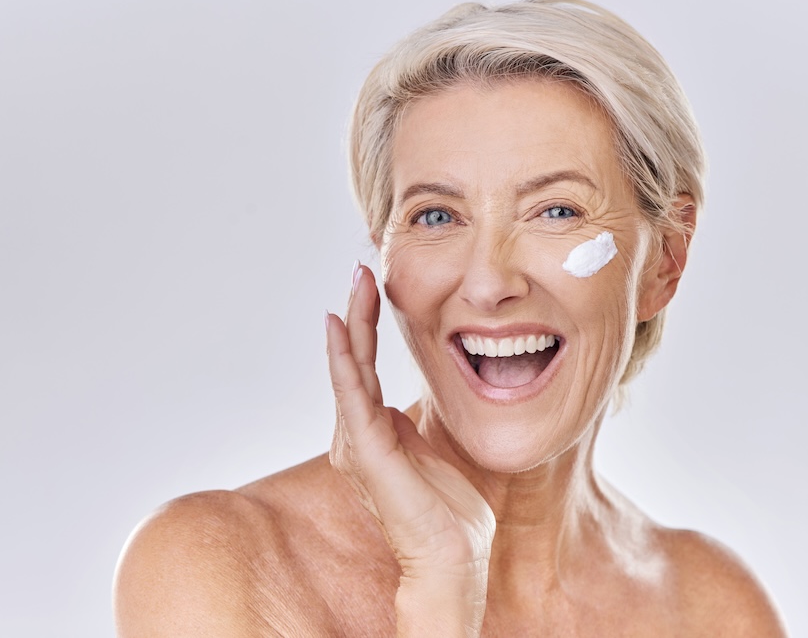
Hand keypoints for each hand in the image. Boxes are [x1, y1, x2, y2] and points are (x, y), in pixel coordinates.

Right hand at [325, 262, 495, 636]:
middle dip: (357, 313)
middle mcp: (355, 434)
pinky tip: (340, 325)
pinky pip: (351, 393)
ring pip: (349, 369)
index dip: (367, 327)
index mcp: (372, 432)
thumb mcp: (432, 446)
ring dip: (353, 323)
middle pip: (352, 361)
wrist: (452, 553)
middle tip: (361, 270)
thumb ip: (416, 420)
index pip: (365, 367)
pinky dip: (343, 357)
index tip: (375, 288)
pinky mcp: (365, 449)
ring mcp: (356, 441)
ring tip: (357, 283)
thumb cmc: (448, 507)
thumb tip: (414, 397)